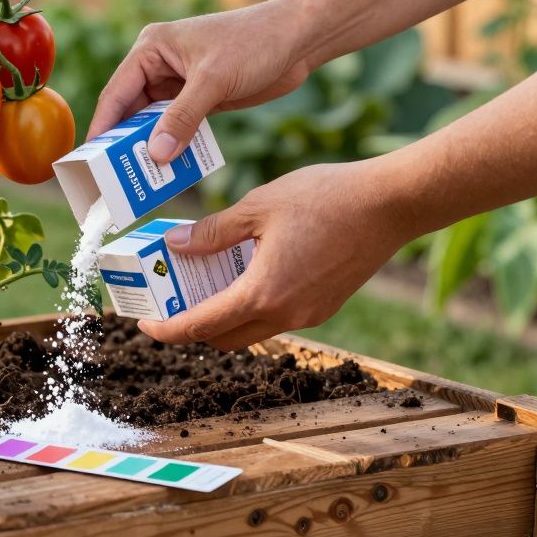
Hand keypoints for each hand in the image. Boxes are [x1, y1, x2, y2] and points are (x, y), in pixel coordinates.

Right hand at [89, 0, 316, 162]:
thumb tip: (155, 155)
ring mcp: (180, 84)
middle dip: (126, 144)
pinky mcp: (201, 99)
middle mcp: (159, 65)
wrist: (300, 38)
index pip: (117, 93)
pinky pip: (178, 129)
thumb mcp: (214, 80)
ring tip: (141, 181)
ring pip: (154, 124)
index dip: (103, 128)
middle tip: (114, 178)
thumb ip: (183, 117)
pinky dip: (175, 148)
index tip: (89, 160)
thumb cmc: (255, 42)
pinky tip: (172, 170)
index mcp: (152, 49)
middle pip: (131, 112)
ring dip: (152, 149)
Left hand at [137, 160, 418, 349]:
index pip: (201, 326)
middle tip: (172, 298)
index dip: (167, 330)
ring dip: (224, 315)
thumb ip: (212, 232)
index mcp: (263, 294)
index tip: (144, 324)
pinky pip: (277, 316)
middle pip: (224, 338)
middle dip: (192, 326)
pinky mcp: (325, 305)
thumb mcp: (257, 206)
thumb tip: (175, 246)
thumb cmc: (326, 198)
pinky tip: (245, 272)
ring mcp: (309, 314)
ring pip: (252, 330)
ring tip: (204, 281)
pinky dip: (253, 304)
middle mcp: (286, 314)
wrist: (392, 204)